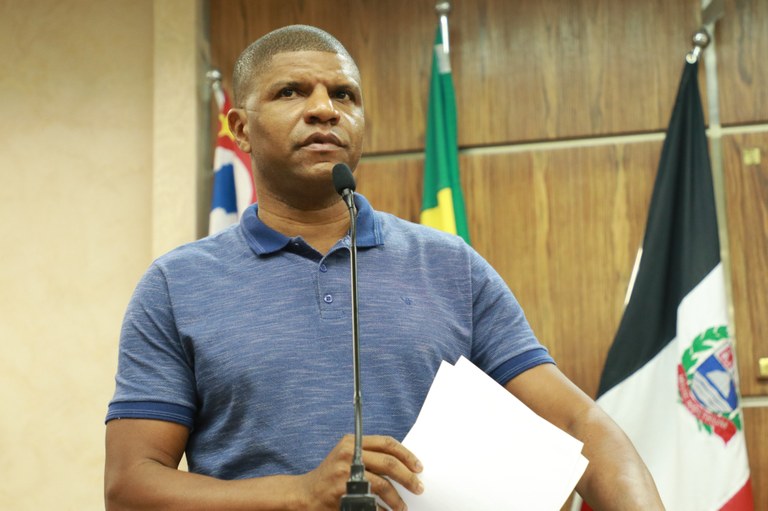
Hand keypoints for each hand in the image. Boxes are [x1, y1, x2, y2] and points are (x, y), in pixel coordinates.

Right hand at [296, 434, 423, 510]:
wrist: (305, 494)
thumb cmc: (330, 475)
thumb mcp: (346, 456)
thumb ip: (369, 454)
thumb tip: (403, 464)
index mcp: (352, 441)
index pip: (387, 443)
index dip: (406, 455)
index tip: (418, 467)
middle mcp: (349, 454)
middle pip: (389, 463)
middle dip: (408, 477)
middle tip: (418, 488)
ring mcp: (345, 473)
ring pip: (382, 485)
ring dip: (397, 499)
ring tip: (402, 507)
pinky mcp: (342, 492)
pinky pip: (370, 502)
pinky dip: (381, 509)